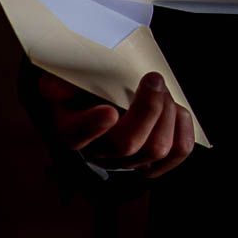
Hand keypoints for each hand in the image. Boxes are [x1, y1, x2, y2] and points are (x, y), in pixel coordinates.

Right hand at [36, 70, 196, 177]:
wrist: (105, 94)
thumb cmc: (87, 84)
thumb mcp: (66, 77)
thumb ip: (59, 81)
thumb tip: (53, 88)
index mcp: (71, 130)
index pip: (76, 136)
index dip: (93, 127)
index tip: (109, 111)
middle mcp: (99, 152)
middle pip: (127, 144)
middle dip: (147, 109)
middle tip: (153, 78)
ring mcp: (129, 160)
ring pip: (157, 149)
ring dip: (167, 114)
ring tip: (163, 90)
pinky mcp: (155, 159)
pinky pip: (179, 151)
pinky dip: (183, 127)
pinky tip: (177, 109)